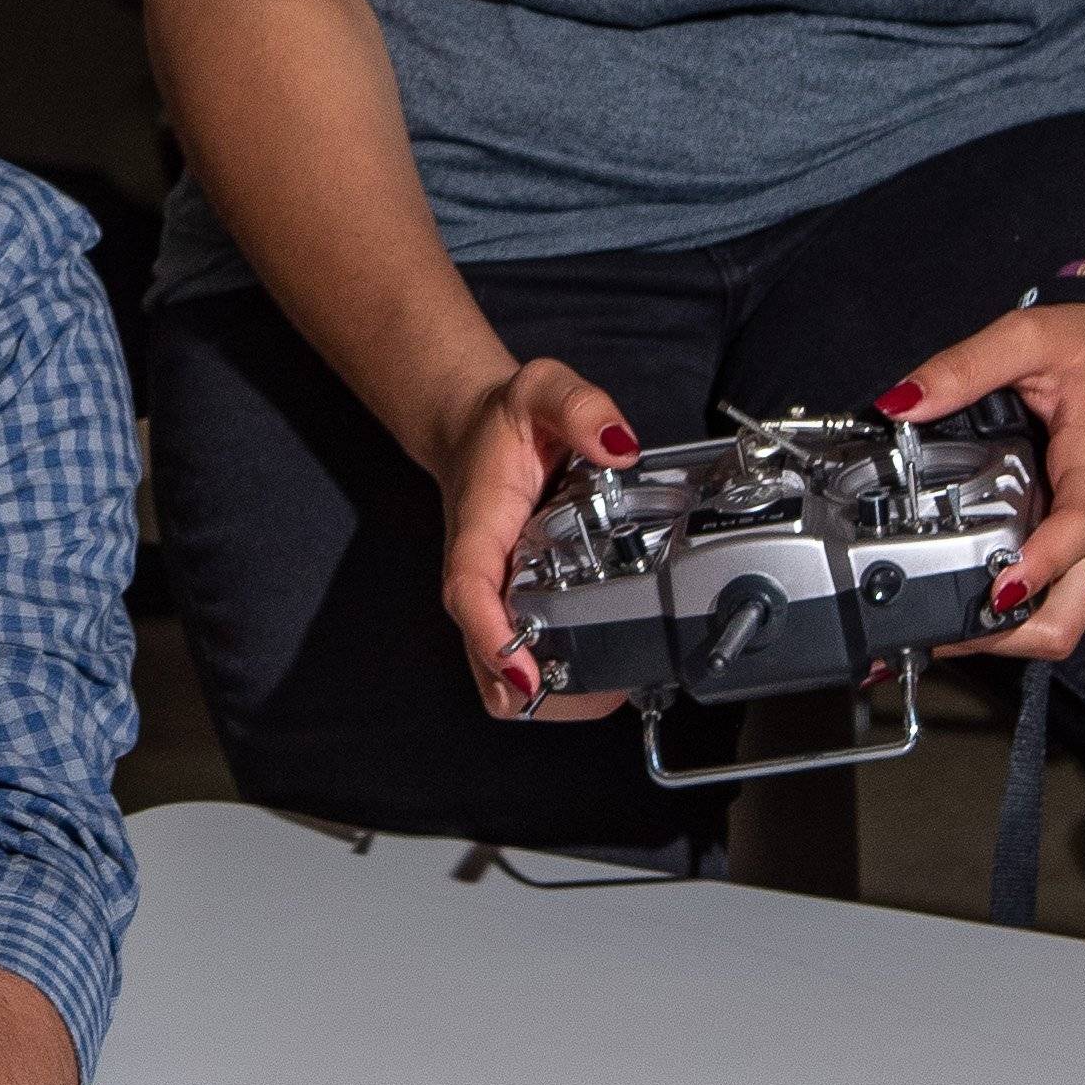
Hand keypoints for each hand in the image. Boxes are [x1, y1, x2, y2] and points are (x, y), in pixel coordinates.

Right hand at [421, 353, 652, 722]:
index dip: (493, 638)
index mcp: (479, 525)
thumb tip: (617, 446)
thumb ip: (579, 407)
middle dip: (530, 689)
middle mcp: (478, 571)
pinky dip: (547, 683)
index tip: (524, 672)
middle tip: (596, 693)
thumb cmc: (505, 418)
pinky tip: (595, 677)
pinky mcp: (508, 603)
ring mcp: (492, 593)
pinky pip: (512, 660)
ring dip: (541, 695)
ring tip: (605, 693)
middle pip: (481, 655)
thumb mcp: (541, 389)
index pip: (468, 590)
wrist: (474, 426)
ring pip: (494, 672)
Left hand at [881, 300, 1084, 664]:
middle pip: (1072, 614)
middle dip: (1006, 633)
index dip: (1036, 568)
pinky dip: (1027, 604)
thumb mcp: (1028, 337)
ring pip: (1070, 615)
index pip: (1078, 533)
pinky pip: (1071, 594)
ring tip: (945, 610)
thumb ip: (962, 369)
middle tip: (940, 627)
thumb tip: (900, 403)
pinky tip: (979, 585)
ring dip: (1012, 626)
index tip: (995, 588)